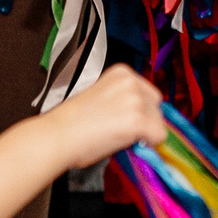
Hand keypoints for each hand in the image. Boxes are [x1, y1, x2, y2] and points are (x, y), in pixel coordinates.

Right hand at [25, 66, 168, 165]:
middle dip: (146, 121)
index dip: (140, 111)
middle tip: (123, 132)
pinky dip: (148, 145)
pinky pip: (159, 137)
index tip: (125, 120)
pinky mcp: (138, 120)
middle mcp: (132, 82)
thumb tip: (141, 117)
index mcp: (122, 72)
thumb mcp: (101, 96)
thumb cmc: (72, 121)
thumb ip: (122, 100)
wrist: (58, 135)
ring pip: (159, 123)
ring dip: (145, 134)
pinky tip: (126, 143)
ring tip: (118, 137)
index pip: (148, 93)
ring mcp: (136, 100)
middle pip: (157, 106)